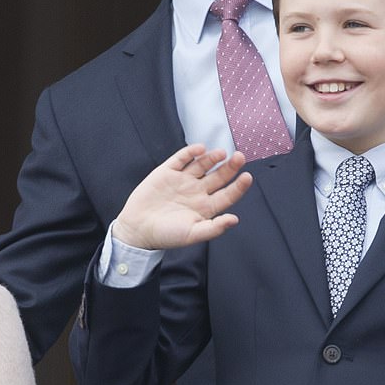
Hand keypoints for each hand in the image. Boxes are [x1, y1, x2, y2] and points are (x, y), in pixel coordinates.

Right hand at [112, 144, 252, 249]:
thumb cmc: (166, 235)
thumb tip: (234, 219)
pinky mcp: (167, 171)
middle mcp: (197, 191)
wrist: (137, 229)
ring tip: (221, 153)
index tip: (247, 177)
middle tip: (240, 157)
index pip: (228, 194)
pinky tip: (200, 149)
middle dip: (230, 167)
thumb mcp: (192, 235)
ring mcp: (183, 180)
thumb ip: (213, 228)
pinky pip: (181, 158)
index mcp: (206, 207)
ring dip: (212, 158)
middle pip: (219, 176)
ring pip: (202, 164)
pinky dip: (190, 152)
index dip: (238, 186)